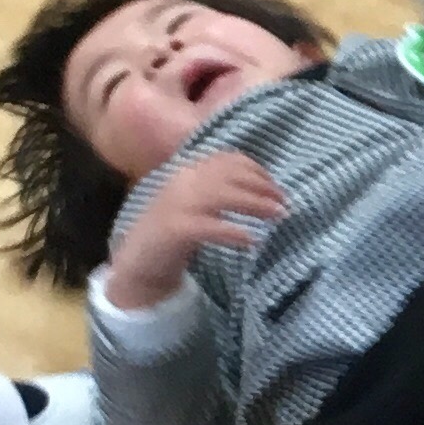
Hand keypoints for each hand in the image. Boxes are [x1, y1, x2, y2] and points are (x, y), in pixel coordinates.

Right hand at [104, 146, 289, 309]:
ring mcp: (175, 205)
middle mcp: (181, 183)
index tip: (277, 188)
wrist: (138, 264)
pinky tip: (252, 241)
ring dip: (255, 204)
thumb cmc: (174, 236)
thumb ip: (221, 193)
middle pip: (229, 176)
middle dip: (262, 187)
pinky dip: (232, 231)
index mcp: (188, 174)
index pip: (228, 160)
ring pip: (221, 195)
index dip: (257, 171)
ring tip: (278, 217)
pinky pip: (208, 226)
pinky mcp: (173, 230)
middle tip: (285, 204)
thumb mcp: (198, 206)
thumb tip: (265, 192)